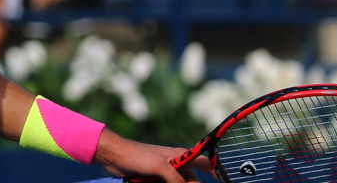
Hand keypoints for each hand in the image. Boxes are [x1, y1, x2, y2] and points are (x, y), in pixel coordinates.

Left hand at [94, 130, 212, 182]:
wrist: (115, 156)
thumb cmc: (137, 156)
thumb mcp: (160, 167)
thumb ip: (176, 179)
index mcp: (180, 156)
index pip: (204, 163)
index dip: (215, 172)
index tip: (221, 181)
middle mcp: (176, 164)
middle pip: (191, 181)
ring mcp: (165, 173)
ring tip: (158, 182)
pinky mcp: (155, 179)